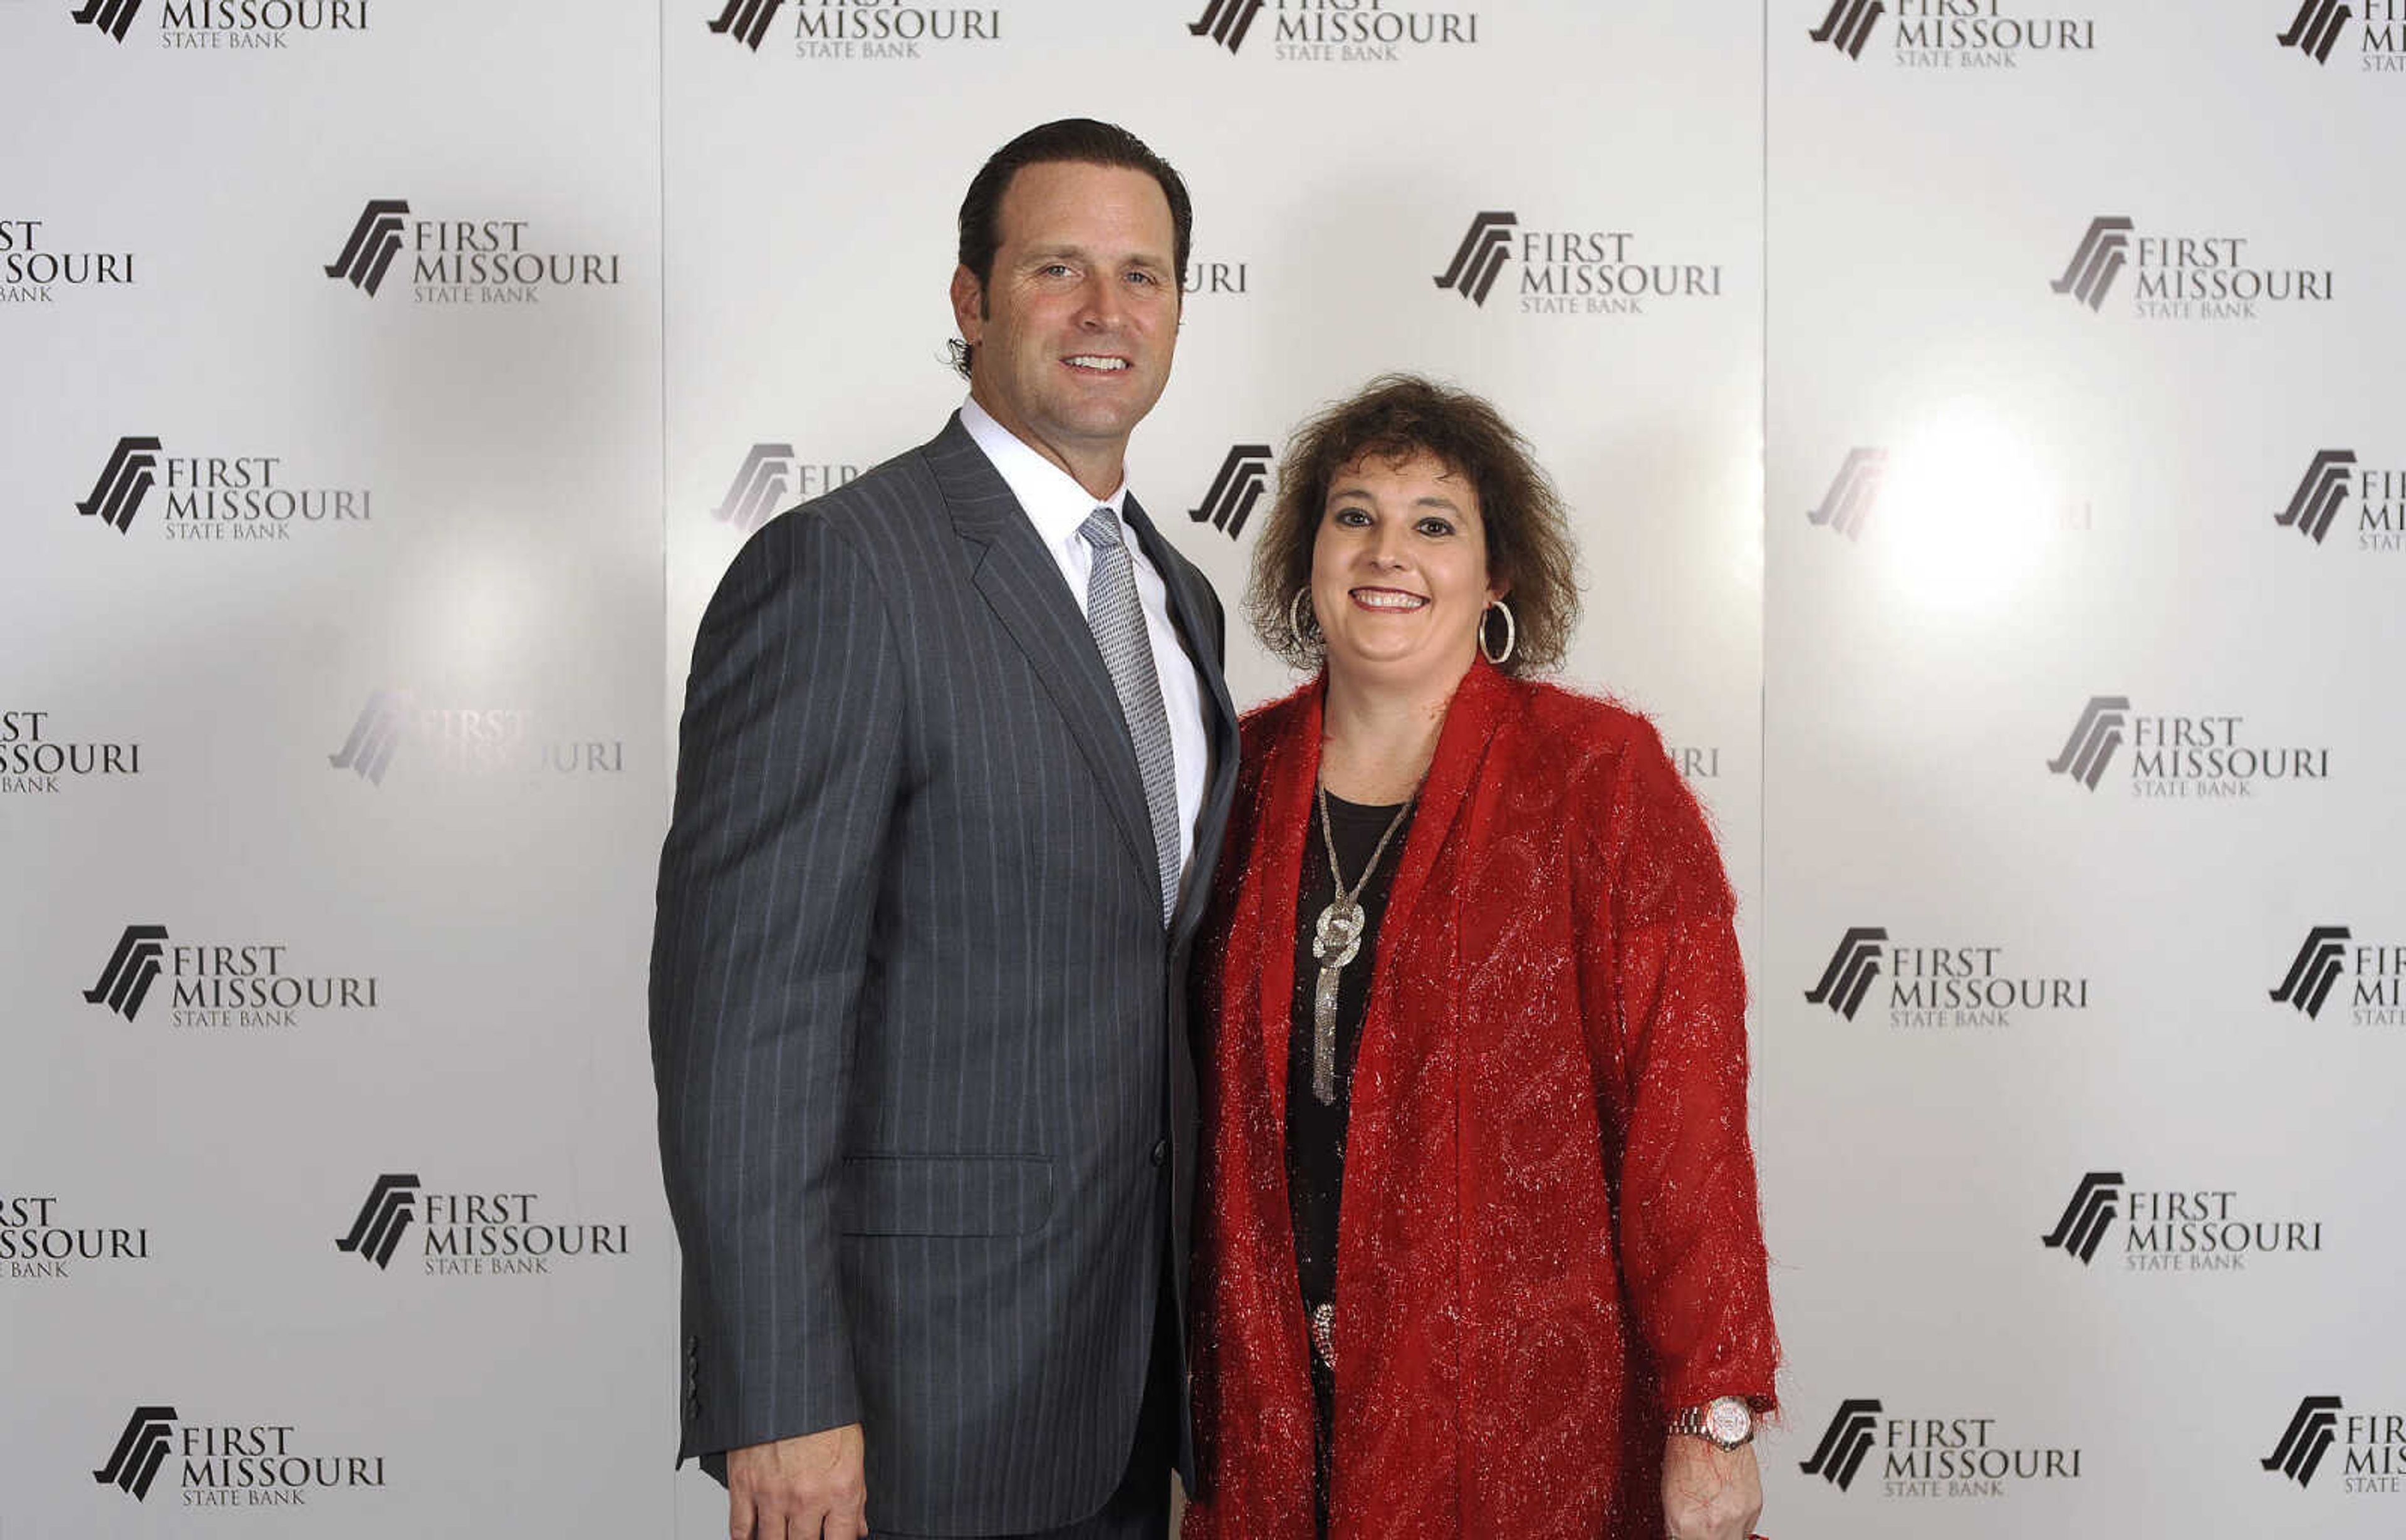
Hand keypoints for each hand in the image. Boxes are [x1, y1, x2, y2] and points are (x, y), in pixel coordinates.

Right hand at [726, 1424, 867, 1539]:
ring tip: (783, 1534)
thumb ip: (856, 1496)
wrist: (792, 1382)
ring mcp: (773, 1494)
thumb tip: (857, 1526)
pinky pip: (739, 1529)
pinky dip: (744, 1539)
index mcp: (840, 1490)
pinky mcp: (744, 1485)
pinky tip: (753, 1538)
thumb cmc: (825, 1411)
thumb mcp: (853, 1452)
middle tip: (804, 1534)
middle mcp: (807, 1497)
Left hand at [1661, 1435, 1761, 1539]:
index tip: (1685, 1533)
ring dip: (1723, 1533)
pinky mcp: (1754, 1508)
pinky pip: (1747, 1527)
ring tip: (1714, 1518)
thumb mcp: (1669, 1491)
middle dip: (1703, 1537)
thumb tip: (1682, 1534)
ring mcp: (1736, 1518)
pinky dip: (1738, 1522)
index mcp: (1684, 1522)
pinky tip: (1728, 1506)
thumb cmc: (1687, 1450)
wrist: (1712, 1425)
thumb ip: (1678, 1521)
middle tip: (1700, 1526)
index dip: (1683, 1537)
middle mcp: (1712, 1525)